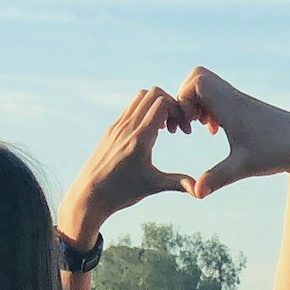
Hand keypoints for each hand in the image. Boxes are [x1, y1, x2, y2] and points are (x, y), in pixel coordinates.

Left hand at [63, 87, 193, 242]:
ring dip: (156, 106)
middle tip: (175, 126)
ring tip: (163, 129)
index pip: (162, 103)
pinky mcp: (111, 130)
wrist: (88, 196)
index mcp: (140, 138)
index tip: (183, 130)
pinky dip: (144, 112)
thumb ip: (178, 183)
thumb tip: (200, 191)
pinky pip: (130, 108)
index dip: (178, 111)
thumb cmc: (121, 193)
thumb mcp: (153, 186)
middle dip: (170, 104)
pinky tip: (149, 133)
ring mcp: (117, 126)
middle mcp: (127, 127)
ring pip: (140, 97)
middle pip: (153, 93)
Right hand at [176, 67, 289, 197]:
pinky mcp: (244, 107)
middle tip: (191, 122)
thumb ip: (216, 178)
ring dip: (197, 103)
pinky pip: (219, 95)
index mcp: (231, 106)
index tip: (190, 126)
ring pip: (208, 84)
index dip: (183, 100)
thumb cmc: (275, 153)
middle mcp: (233, 98)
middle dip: (186, 98)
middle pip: (198, 76)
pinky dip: (210, 107)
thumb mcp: (242, 167)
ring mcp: (239, 100)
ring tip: (202, 127)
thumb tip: (195, 193)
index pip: (197, 82)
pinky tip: (216, 129)